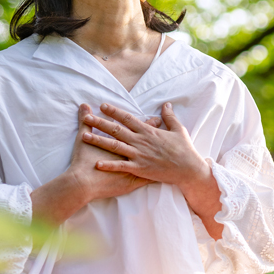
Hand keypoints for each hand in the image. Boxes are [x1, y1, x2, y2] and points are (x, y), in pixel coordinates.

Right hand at [31, 103, 160, 224]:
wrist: (84, 183)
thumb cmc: (83, 160)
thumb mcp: (83, 137)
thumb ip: (85, 121)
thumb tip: (83, 105)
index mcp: (123, 141)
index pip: (139, 128)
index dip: (149, 123)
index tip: (157, 119)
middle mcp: (131, 152)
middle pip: (149, 142)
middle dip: (159, 137)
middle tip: (172, 136)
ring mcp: (133, 167)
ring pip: (152, 160)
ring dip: (161, 156)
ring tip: (171, 152)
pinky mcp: (132, 181)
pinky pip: (148, 179)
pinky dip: (156, 177)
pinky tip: (165, 177)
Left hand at [82, 102, 223, 236]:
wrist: (188, 169)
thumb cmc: (184, 150)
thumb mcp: (178, 130)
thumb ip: (169, 117)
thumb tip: (166, 104)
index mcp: (148, 131)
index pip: (127, 118)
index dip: (114, 111)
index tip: (102, 106)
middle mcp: (141, 141)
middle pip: (116, 129)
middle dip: (100, 123)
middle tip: (86, 117)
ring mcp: (139, 155)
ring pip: (114, 146)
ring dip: (99, 140)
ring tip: (84, 136)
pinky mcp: (139, 168)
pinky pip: (121, 166)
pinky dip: (109, 165)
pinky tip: (96, 163)